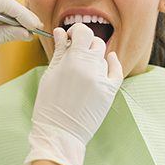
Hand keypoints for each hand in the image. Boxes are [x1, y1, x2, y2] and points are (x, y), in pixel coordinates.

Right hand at [25, 23, 122, 164]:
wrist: (59, 132)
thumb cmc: (48, 104)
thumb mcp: (50, 74)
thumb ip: (58, 51)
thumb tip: (60, 32)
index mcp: (73, 60)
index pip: (82, 32)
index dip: (76, 31)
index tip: (69, 37)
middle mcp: (90, 67)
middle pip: (94, 42)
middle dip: (84, 43)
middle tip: (74, 51)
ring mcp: (102, 79)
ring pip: (102, 56)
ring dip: (93, 55)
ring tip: (83, 65)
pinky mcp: (110, 91)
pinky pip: (116, 70)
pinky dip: (113, 62)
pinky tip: (109, 58)